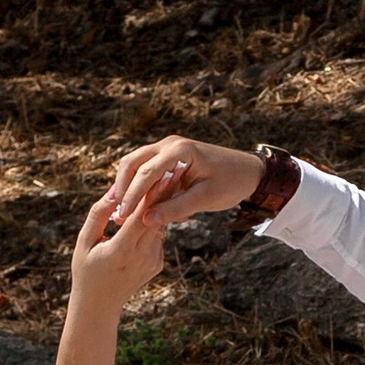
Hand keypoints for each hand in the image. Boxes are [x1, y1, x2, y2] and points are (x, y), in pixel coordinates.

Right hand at [70, 175, 168, 311]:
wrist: (99, 306)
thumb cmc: (85, 271)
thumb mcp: (84, 241)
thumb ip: (99, 215)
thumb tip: (114, 191)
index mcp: (121, 250)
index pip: (142, 215)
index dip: (154, 192)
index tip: (165, 171)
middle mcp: (142, 256)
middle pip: (158, 216)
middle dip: (167, 192)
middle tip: (177, 166)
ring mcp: (152, 261)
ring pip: (160, 225)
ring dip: (164, 204)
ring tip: (171, 179)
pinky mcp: (157, 264)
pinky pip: (157, 236)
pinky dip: (156, 222)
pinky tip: (156, 209)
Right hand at [104, 133, 263, 231]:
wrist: (249, 172)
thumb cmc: (231, 183)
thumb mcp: (205, 199)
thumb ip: (175, 208)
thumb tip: (146, 220)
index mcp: (180, 151)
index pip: (145, 173)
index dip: (132, 196)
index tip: (122, 216)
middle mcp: (170, 144)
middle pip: (132, 163)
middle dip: (122, 188)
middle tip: (116, 213)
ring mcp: (168, 148)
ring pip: (135, 164)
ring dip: (127, 186)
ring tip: (121, 211)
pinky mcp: (169, 157)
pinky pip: (146, 169)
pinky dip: (139, 185)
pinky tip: (136, 205)